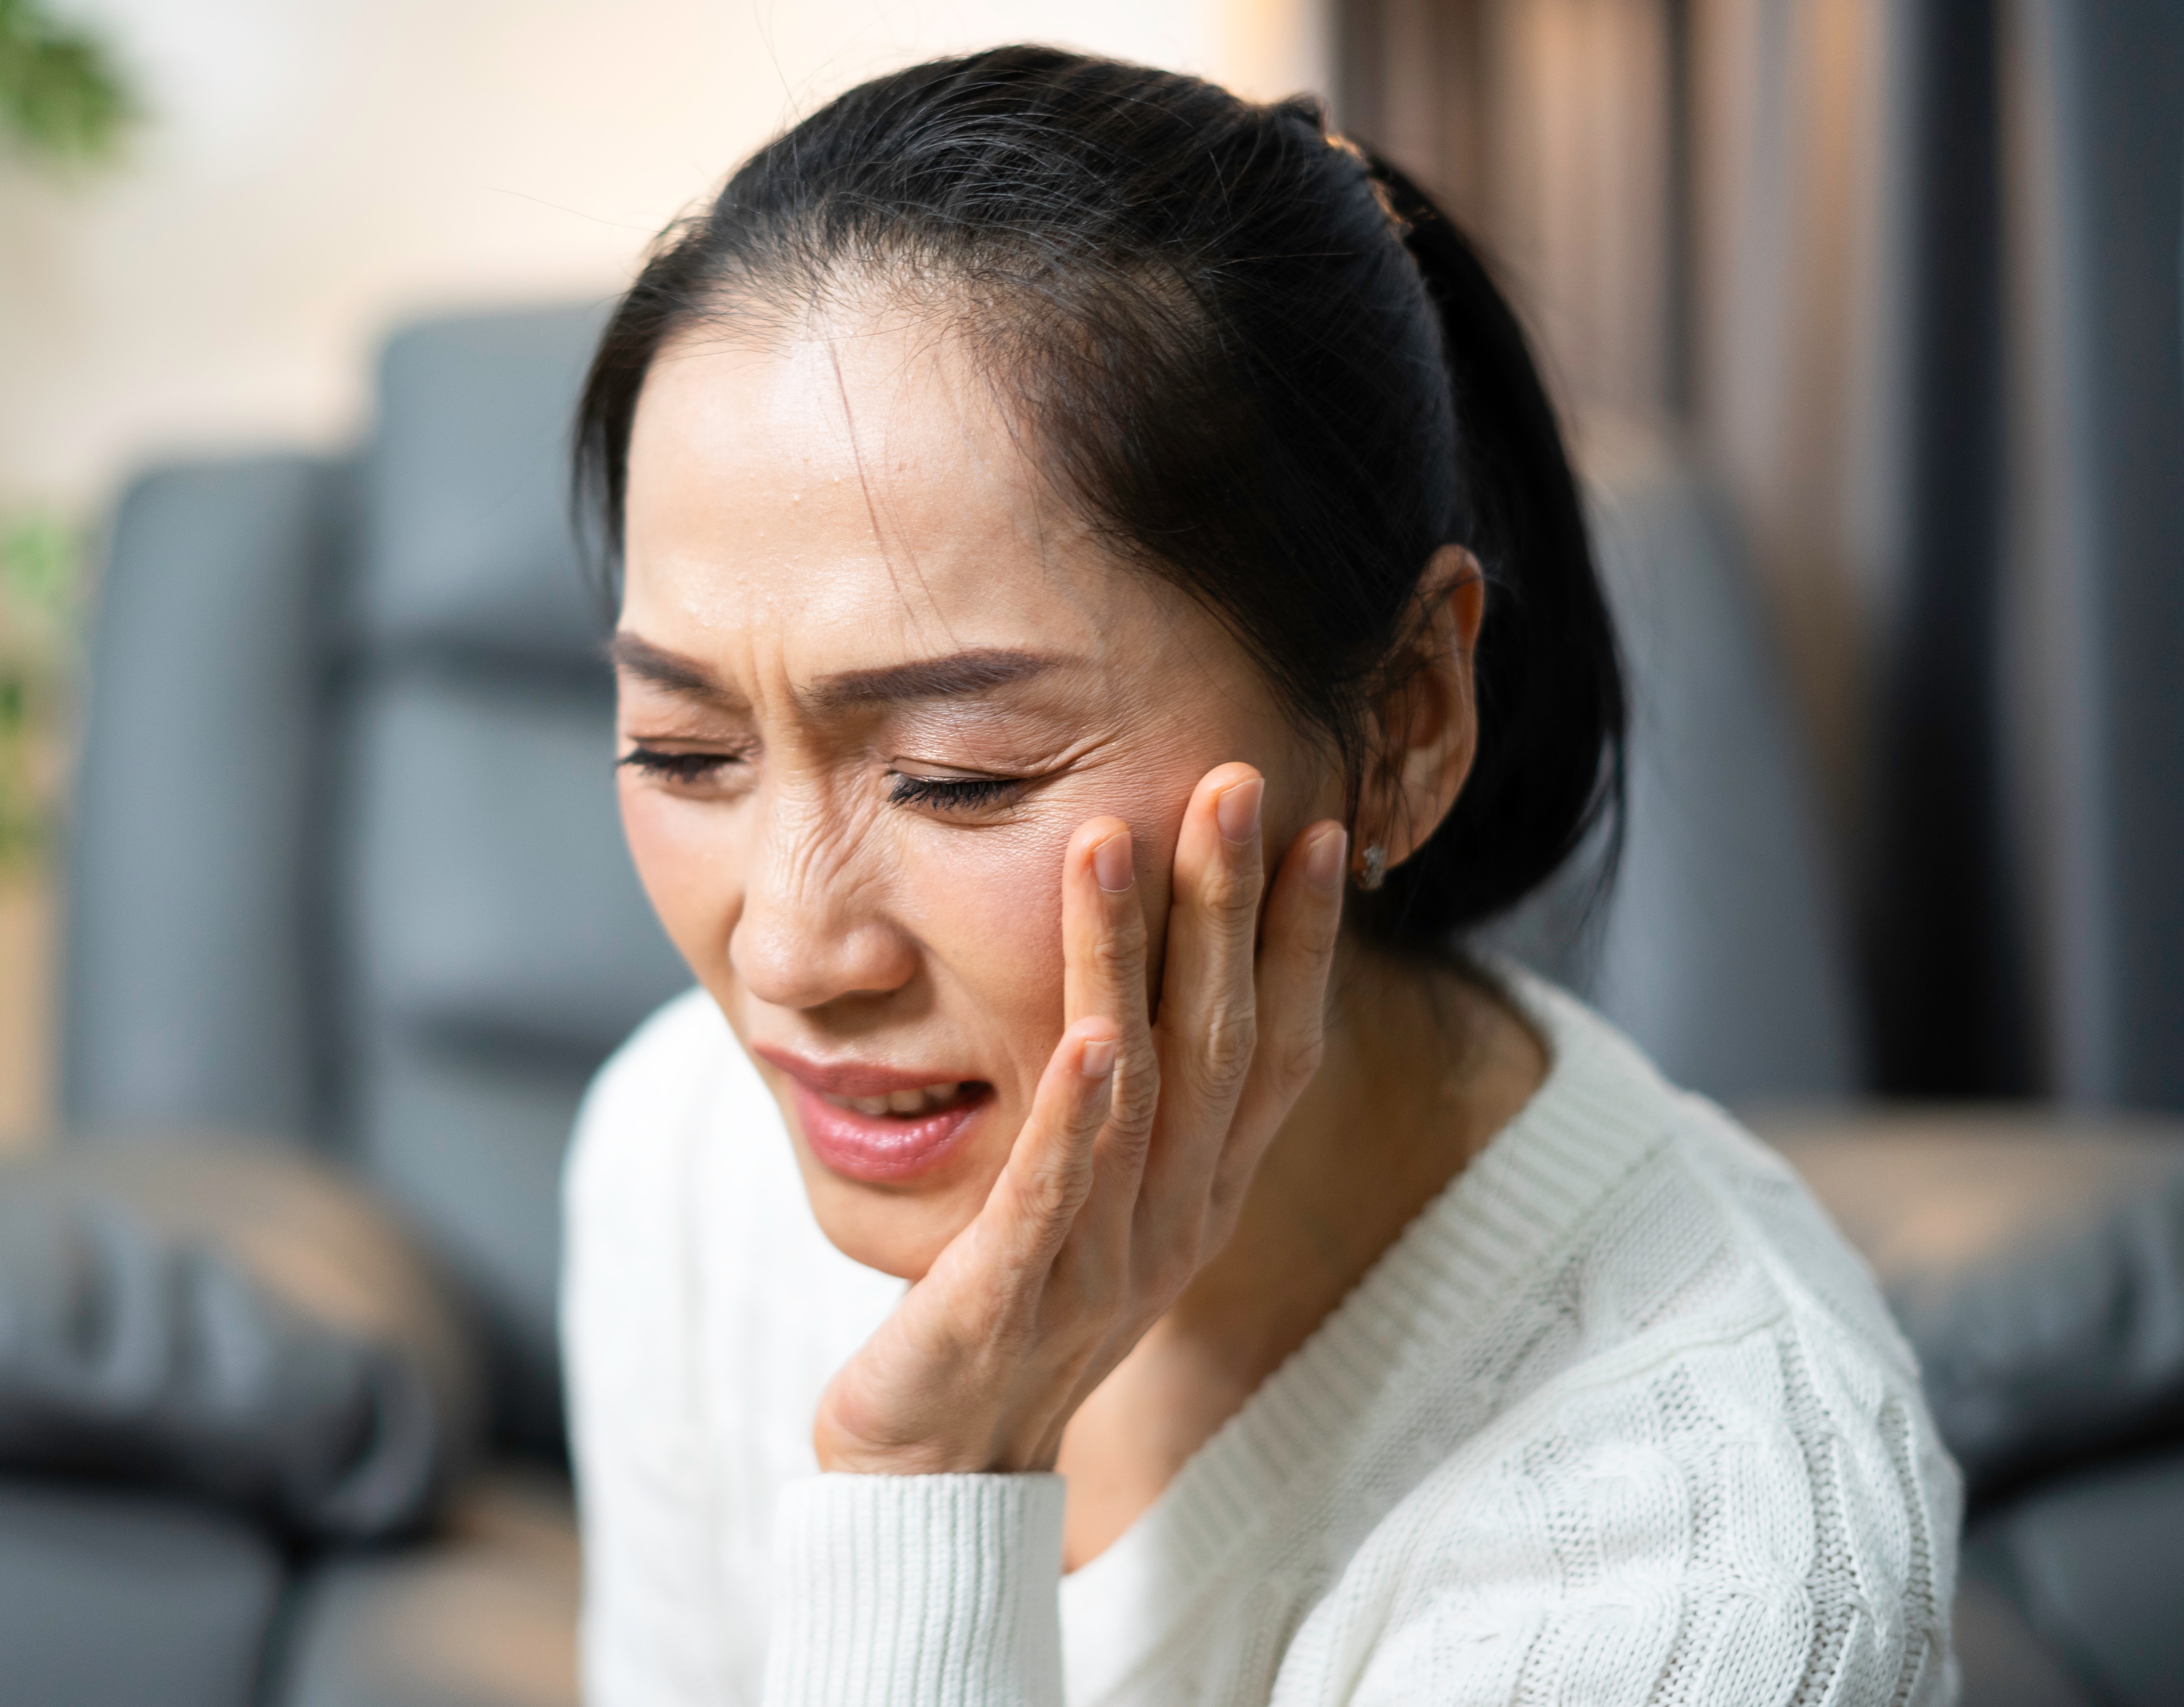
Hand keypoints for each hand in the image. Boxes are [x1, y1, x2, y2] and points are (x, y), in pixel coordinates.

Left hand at [810, 766, 1347, 1475]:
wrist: (938, 1475)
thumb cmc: (1009, 1318)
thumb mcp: (1089, 1204)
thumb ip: (1127, 1113)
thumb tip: (1139, 994)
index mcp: (1195, 1196)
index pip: (1274, 1051)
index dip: (1301, 941)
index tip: (1320, 825)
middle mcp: (1171, 1222)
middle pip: (1221, 1046)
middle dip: (1228, 907)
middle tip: (1232, 782)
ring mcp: (1099, 1263)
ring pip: (1136, 1092)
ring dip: (1130, 962)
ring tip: (1119, 845)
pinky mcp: (1009, 1299)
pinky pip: (1055, 1195)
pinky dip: (1076, 1115)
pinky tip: (1089, 1039)